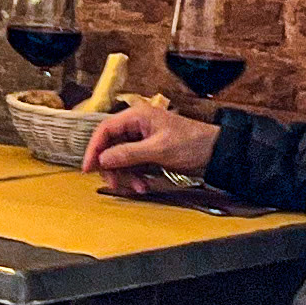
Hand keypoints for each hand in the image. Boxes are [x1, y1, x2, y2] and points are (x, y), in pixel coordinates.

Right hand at [86, 102, 218, 191]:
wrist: (218, 153)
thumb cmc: (191, 144)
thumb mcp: (158, 150)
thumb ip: (128, 154)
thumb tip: (102, 159)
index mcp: (136, 116)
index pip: (105, 130)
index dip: (94, 148)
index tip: (88, 167)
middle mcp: (136, 126)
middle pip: (110, 146)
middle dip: (112, 167)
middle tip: (115, 184)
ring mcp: (142, 140)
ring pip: (121, 159)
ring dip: (126, 176)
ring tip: (138, 188)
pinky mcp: (149, 152)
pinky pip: (133, 165)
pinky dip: (135, 177)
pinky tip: (144, 186)